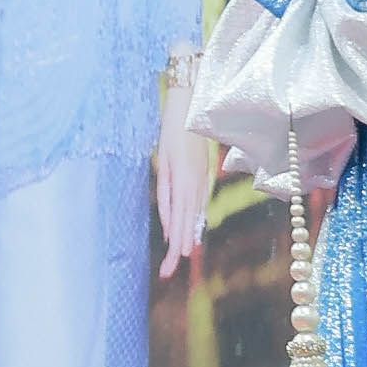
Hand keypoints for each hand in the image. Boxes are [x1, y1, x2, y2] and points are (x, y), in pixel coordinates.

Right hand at [153, 55, 209, 273]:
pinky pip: (175, 196)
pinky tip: (172, 232)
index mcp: (195, 176)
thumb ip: (180, 173)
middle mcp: (193, 178)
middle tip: (171, 272)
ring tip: (174, 262)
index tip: (182, 258)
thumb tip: (175, 196)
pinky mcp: (178, 164)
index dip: (185, 236)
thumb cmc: (186, 121)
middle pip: (186, 219)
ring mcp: (186, 172)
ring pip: (182, 213)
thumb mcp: (181, 151)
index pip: (190, 213)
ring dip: (177, 238)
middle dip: (179, 247)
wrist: (188, 94)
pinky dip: (174, 216)